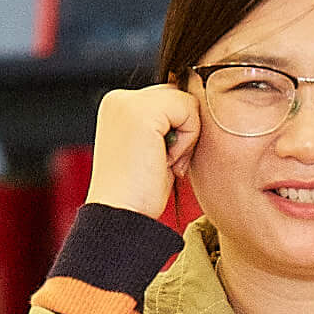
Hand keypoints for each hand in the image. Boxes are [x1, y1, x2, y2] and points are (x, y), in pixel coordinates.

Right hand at [85, 84, 201, 219]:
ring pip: (187, 101)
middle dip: (183, 131)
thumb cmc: (139, 193)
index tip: (160, 160)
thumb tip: (195, 106)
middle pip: (179, 96)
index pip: (169, 100)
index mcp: (118, 106)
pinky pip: (190, 110)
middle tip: (164, 163)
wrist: (120, 217)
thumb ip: (166, 123)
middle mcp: (119, 99)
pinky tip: (166, 160)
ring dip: (187, 136)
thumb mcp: (153, 149)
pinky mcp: (141, 111)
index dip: (176, 131)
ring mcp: (127, 102)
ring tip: (163, 162)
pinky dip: (188, 139)